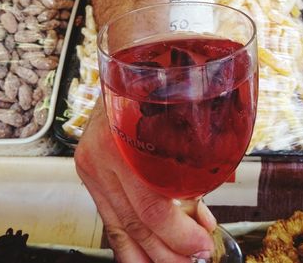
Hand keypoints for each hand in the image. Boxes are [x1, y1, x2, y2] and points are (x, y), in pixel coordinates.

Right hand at [74, 98, 216, 262]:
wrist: (126, 60)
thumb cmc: (156, 82)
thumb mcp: (182, 113)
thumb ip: (197, 159)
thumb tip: (213, 200)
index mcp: (123, 143)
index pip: (152, 207)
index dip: (179, 234)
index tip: (202, 246)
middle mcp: (101, 159)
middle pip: (133, 224)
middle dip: (165, 252)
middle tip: (192, 261)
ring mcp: (91, 167)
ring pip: (117, 227)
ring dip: (145, 254)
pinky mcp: (90, 172)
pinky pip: (108, 216)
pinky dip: (127, 241)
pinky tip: (140, 256)